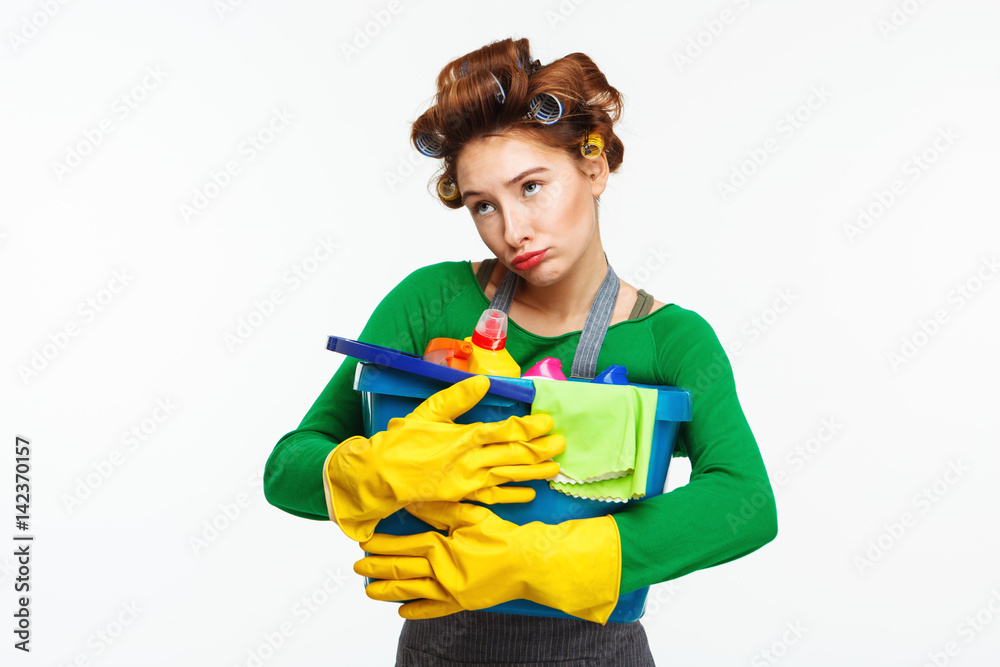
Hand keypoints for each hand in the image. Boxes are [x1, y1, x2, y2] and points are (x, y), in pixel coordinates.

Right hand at [323, 375, 564, 541]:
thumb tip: (483, 382)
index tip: (547, 422)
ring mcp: (468, 482)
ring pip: (508, 476)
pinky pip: (493, 498)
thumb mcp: (427, 413)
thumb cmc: (401, 442)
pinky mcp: (461, 498)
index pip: (506, 431)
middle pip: (514, 455)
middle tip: (562, 443)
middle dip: (540, 449)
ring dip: (533, 472)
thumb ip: (457, 398)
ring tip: (555, 468)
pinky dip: (512, 496)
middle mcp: (471, 461)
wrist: (380, 476)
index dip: (530, 428)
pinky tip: (528, 494)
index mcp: (465, 437)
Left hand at [355, 500, 621, 624]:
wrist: (528, 563)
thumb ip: (440, 509)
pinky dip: (417, 611)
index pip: (405, 545)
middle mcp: (441, 572)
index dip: (383, 544)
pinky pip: (434, 610)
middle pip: (402, 569)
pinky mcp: (462, 603)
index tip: (365, 542)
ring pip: (412, 591)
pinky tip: (402, 612)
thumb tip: (413, 502)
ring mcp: (450, 591)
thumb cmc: (502, 536)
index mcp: (441, 547)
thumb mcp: (470, 515)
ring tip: (370, 590)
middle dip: (378, 567)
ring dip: (389, 590)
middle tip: (358, 567)